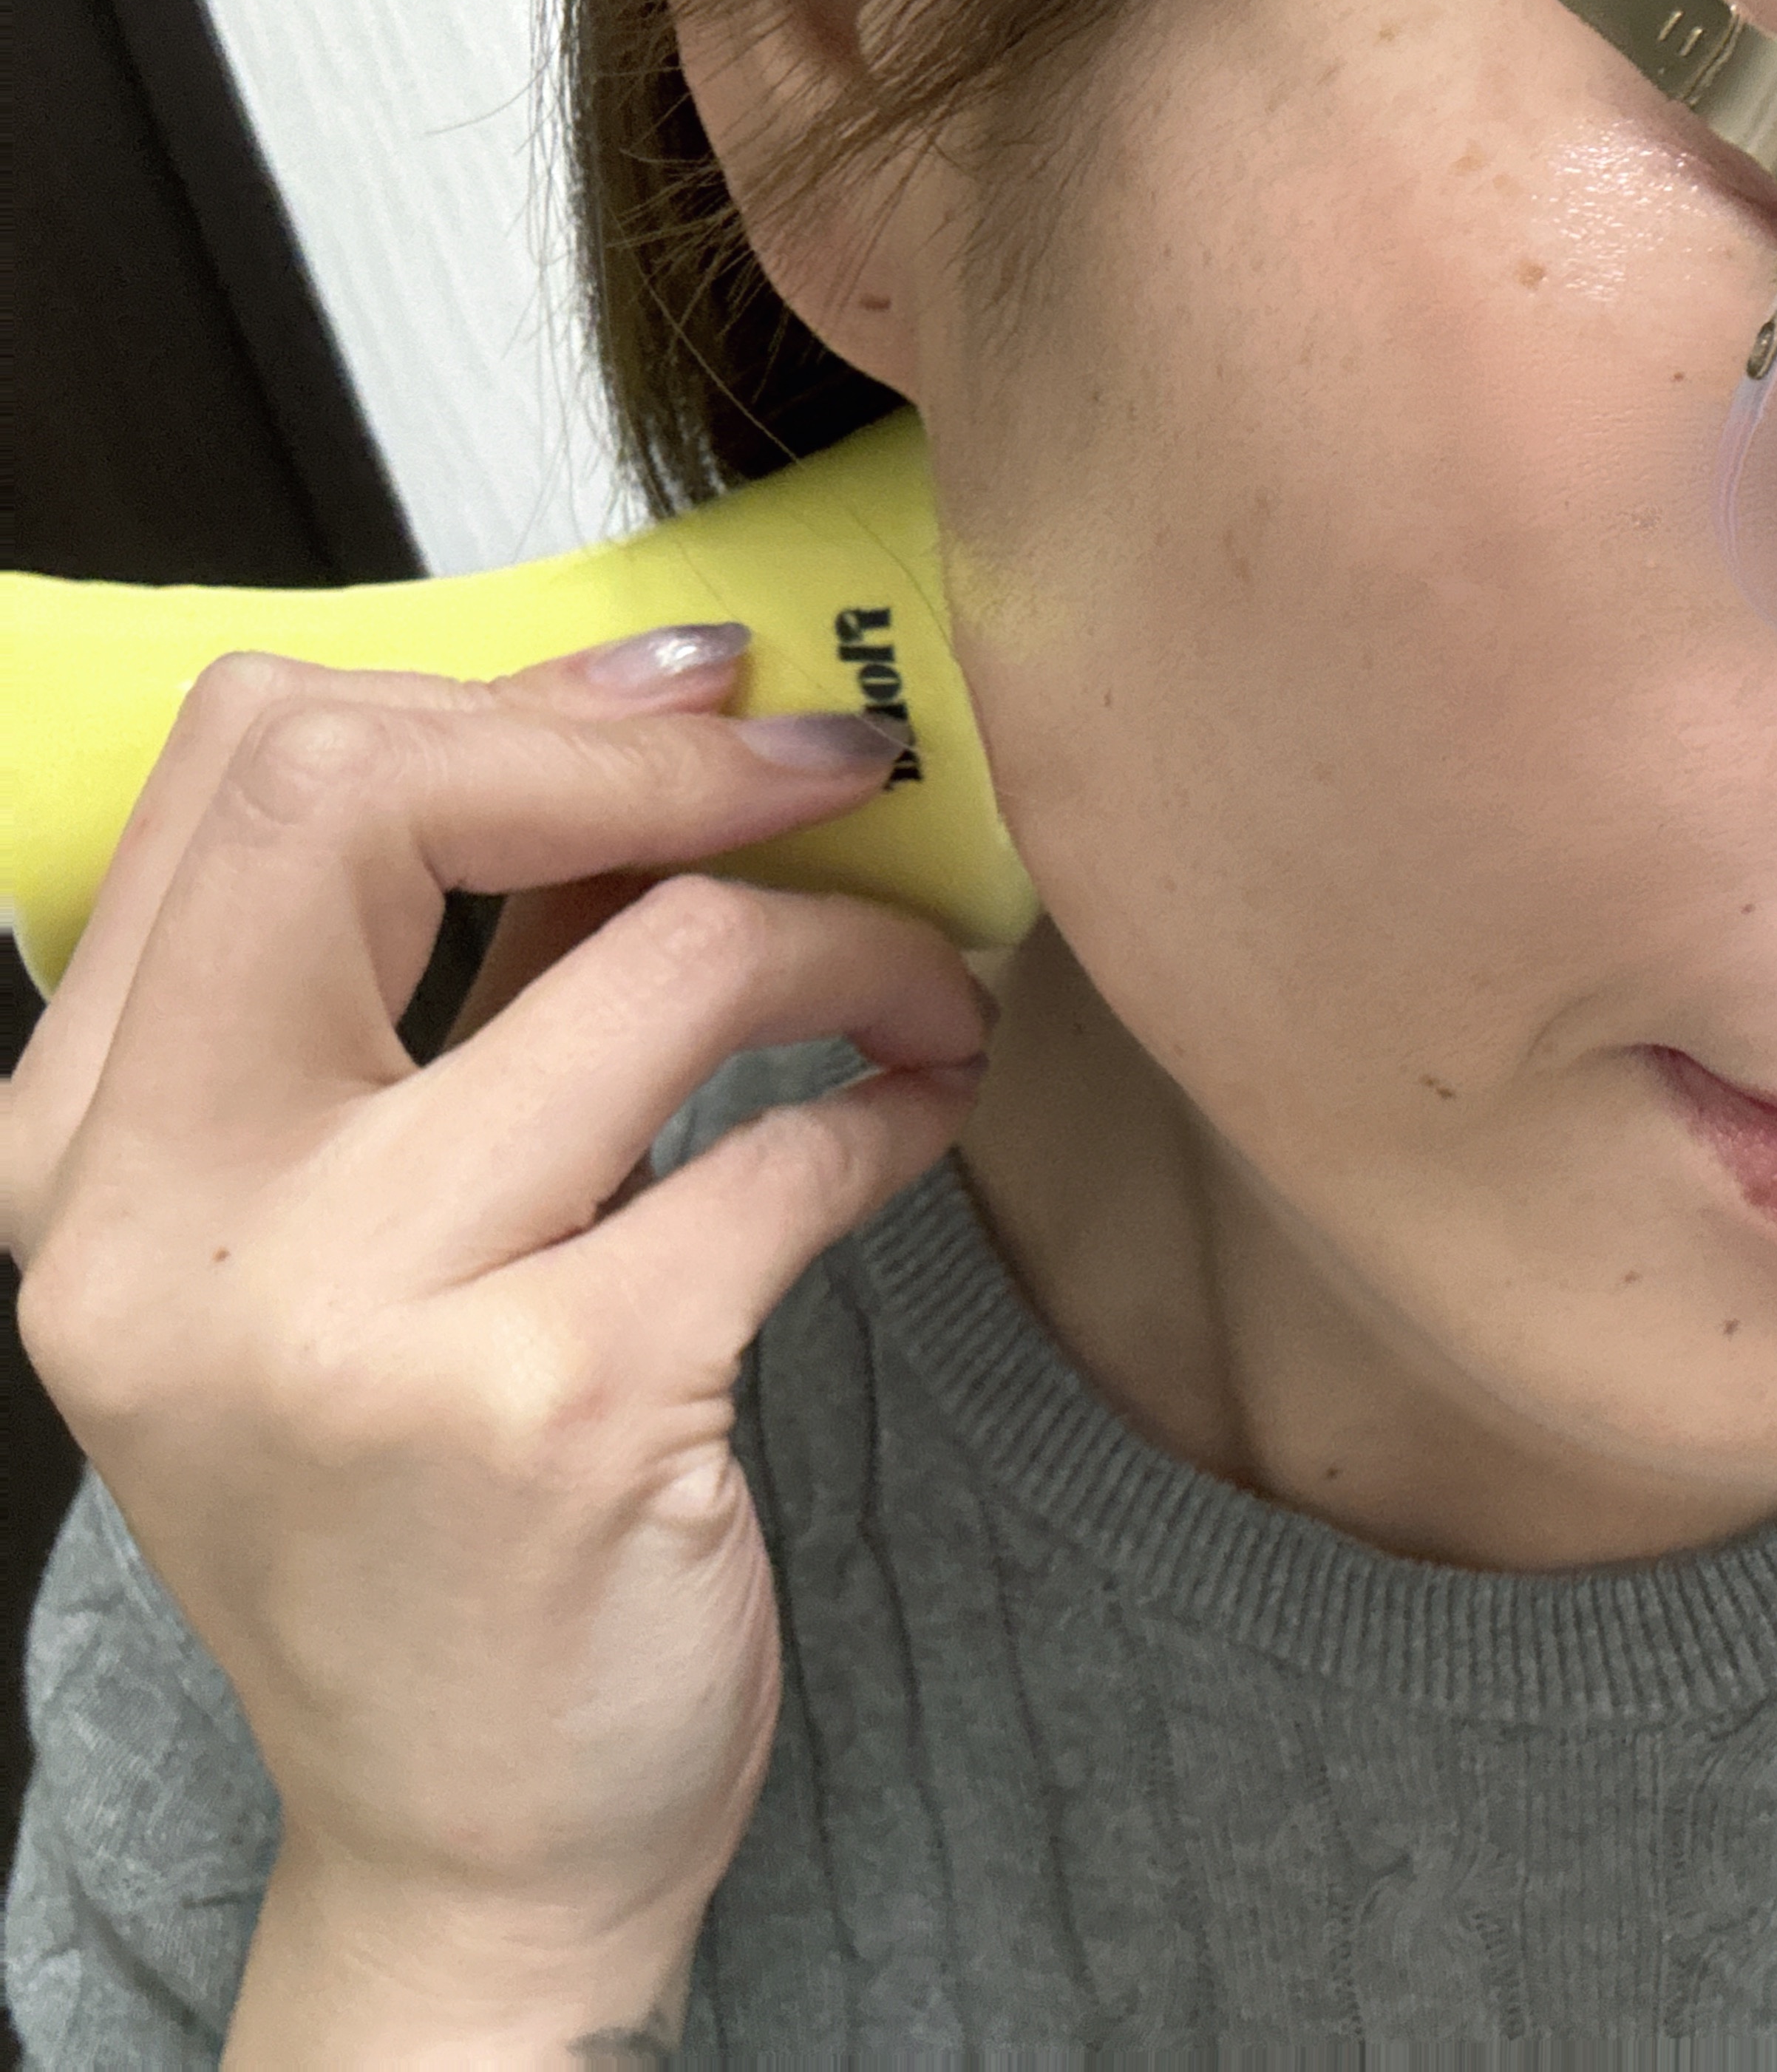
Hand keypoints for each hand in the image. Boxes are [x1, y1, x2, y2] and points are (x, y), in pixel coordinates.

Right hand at [3, 628, 990, 2053]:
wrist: (467, 1840)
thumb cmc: (422, 1524)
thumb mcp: (369, 1246)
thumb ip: (466, 1001)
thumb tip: (648, 765)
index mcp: (95, 1148)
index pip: (253, 778)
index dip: (508, 692)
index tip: (693, 692)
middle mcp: (169, 1220)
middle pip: (382, 799)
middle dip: (666, 755)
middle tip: (841, 774)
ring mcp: (349, 1318)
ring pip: (661, 962)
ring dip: (851, 948)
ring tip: (926, 991)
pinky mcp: (549, 1409)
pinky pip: (782, 1159)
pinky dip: (890, 1113)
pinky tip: (921, 1121)